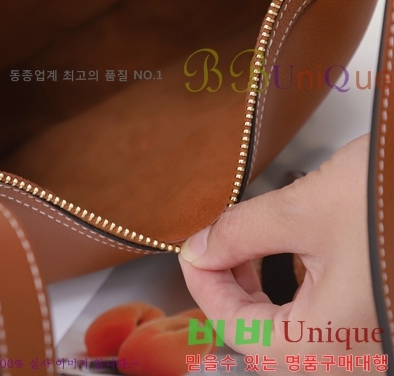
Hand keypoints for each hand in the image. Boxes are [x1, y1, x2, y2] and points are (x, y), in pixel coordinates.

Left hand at [179, 134, 381, 372]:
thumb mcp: (303, 210)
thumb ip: (240, 232)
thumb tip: (199, 248)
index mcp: (326, 347)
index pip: (235, 328)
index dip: (204, 283)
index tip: (192, 247)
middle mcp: (350, 358)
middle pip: (260, 334)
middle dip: (230, 286)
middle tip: (217, 245)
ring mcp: (367, 343)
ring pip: (288, 328)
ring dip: (258, 287)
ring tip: (247, 245)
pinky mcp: (374, 320)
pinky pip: (319, 318)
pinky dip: (291, 288)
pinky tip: (287, 253)